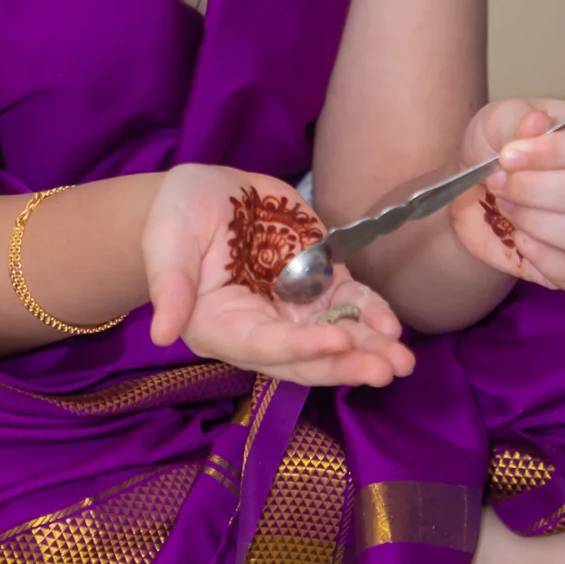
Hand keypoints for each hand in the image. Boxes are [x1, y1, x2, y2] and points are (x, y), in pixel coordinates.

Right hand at [144, 163, 414, 389]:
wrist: (206, 194)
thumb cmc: (176, 217)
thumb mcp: (166, 241)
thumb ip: (170, 285)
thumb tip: (162, 335)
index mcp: (219, 325)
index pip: (261, 345)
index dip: (298, 348)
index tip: (335, 343)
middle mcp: (260, 327)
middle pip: (304, 357)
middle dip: (345, 363)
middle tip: (384, 369)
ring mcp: (292, 309)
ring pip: (334, 338)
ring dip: (368, 350)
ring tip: (402, 361)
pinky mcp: (316, 283)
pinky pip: (348, 306)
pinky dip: (371, 315)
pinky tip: (393, 325)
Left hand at [448, 98, 564, 291]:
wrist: (482, 195)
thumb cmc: (504, 151)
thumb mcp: (500, 121)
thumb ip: (517, 120)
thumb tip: (537, 123)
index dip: (553, 152)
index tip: (508, 156)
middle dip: (537, 189)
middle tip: (500, 183)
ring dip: (538, 222)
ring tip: (509, 208)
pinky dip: (541, 256)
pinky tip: (519, 237)